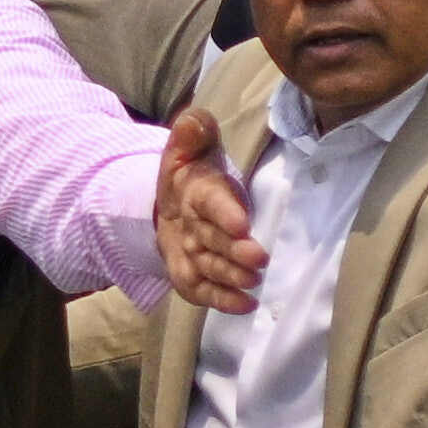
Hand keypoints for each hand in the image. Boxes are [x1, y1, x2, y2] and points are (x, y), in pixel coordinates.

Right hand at [157, 119, 266, 316]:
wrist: (167, 203)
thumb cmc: (192, 171)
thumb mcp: (191, 144)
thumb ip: (194, 129)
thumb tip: (194, 122)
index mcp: (190, 190)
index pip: (207, 201)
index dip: (223, 213)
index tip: (243, 224)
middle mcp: (186, 225)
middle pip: (208, 240)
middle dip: (232, 251)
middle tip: (260, 258)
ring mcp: (185, 252)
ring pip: (205, 268)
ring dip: (229, 277)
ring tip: (255, 280)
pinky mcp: (188, 273)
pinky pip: (199, 291)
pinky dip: (221, 301)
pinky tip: (246, 305)